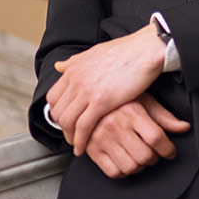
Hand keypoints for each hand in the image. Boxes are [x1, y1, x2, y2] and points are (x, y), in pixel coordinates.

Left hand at [48, 24, 165, 155]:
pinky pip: (83, 127)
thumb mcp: (95, 52)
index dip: (57, 112)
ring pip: (67, 121)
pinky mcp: (101, 102)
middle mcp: (76, 79)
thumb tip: (59, 66)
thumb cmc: (127, 51)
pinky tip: (83, 148)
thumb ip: (75, 62)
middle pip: (58, 111)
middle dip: (62, 127)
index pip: (53, 97)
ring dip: (70, 137)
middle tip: (70, 135)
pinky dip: (80, 141)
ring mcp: (87, 91)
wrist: (146, 50)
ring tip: (77, 144)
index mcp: (74, 68)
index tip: (65, 120)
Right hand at [84, 93, 190, 178]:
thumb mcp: (143, 101)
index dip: (168, 149)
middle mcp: (115, 125)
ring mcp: (101, 139)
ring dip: (140, 166)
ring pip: (130, 167)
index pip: (156, 138)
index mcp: (131, 111)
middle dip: (155, 158)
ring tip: (140, 157)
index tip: (170, 152)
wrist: (87, 99)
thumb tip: (184, 127)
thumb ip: (164, 117)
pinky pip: (113, 172)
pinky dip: (124, 172)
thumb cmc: (119, 100)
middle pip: (145, 155)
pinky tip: (126, 161)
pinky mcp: (92, 150)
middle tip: (154, 153)